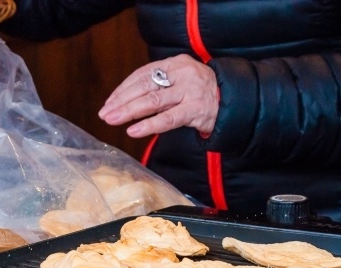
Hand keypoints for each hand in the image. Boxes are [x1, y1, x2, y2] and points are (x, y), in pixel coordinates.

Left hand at [98, 54, 218, 137]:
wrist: (235, 103)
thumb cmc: (202, 94)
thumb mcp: (181, 82)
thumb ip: (160, 86)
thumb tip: (127, 100)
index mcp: (176, 63)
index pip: (142, 74)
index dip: (123, 89)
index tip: (109, 102)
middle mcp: (182, 74)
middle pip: (144, 86)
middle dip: (121, 100)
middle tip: (105, 113)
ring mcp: (189, 91)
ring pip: (152, 101)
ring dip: (129, 111)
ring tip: (112, 120)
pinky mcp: (195, 109)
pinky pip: (168, 119)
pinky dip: (149, 125)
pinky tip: (133, 130)